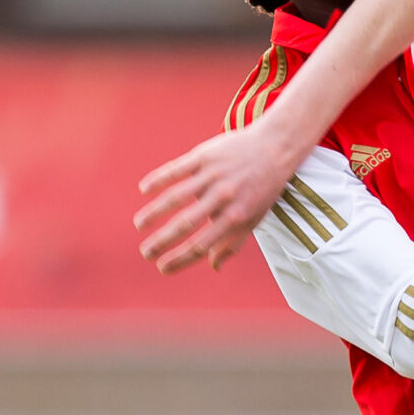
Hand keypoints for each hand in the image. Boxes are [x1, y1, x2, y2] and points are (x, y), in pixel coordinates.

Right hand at [134, 119, 305, 274]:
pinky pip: (175, 170)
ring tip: (139, 225)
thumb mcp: (255, 218)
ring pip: (175, 197)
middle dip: (161, 242)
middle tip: (145, 253)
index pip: (201, 245)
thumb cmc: (263, 188)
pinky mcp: (204, 156)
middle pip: (185, 224)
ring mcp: (212, 176)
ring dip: (153, 213)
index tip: (163, 268)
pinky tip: (143, 190)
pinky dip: (157, 180)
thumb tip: (213, 266)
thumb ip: (234, 242)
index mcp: (236, 217)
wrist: (274, 147)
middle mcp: (223, 197)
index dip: (180, 259)